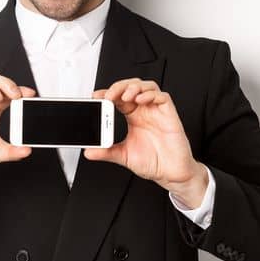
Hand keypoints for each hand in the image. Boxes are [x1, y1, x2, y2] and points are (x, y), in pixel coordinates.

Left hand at [85, 78, 205, 197]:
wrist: (170, 173)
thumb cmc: (153, 162)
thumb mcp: (124, 156)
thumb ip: (106, 152)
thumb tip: (89, 152)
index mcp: (134, 118)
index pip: (119, 97)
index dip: (108, 93)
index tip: (97, 96)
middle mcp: (145, 112)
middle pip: (132, 87)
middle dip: (119, 87)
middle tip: (109, 96)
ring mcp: (157, 112)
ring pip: (147, 87)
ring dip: (134, 87)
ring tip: (125, 96)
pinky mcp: (169, 115)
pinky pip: (163, 97)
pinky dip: (151, 95)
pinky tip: (140, 101)